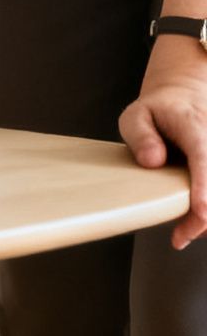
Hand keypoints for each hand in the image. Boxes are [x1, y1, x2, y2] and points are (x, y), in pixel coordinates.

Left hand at [119, 38, 206, 247]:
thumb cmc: (159, 111)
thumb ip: (141, 136)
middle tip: (181, 235)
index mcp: (196, 127)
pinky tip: (194, 221)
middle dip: (205, 216)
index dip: (204, 188)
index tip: (201, 211)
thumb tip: (152, 161)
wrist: (186, 99)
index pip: (203, 158)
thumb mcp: (136, 115)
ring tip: (184, 233)